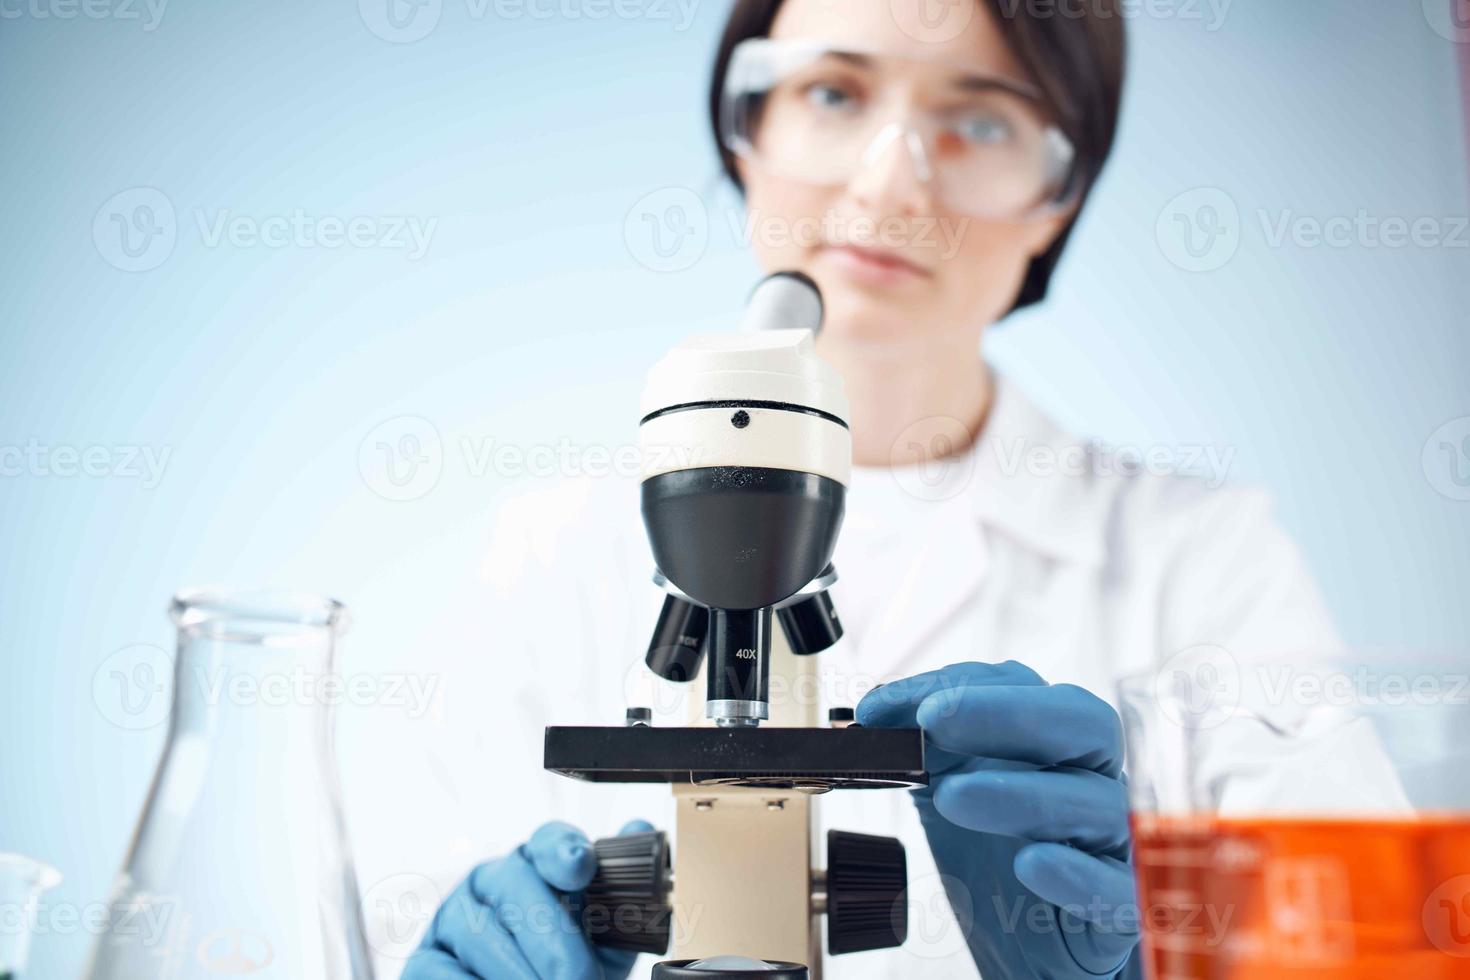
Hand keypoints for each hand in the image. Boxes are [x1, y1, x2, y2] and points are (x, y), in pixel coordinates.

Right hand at [404, 819, 651, 979]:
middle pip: (516, 890)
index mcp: (535, 866)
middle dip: (554, 942)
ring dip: (520, 975)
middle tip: (580, 978)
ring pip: (482, 936)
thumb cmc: (563, 968)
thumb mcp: (601, 937)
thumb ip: (622, 892)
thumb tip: (640, 828)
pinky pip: (445, 972)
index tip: (581, 866)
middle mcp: (490, 882)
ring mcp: (452, 919)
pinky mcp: (425, 960)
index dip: (562, 850)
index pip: (547, 842)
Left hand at [858, 661, 1141, 978]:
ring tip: (953, 797)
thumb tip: (873, 718)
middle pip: (1082, 724)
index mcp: (1054, 741)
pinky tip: (1031, 864)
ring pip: (1097, 802)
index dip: (953, 687)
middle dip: (1006, 712)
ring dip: (1024, 793)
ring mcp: (1114, 842)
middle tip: (933, 719)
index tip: (881, 706)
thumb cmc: (993, 862)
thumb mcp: (949, 795)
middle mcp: (1093, 778)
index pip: (1020, 686)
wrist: (1025, 947)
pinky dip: (1076, 874)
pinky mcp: (1122, 909)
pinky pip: (1117, 888)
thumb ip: (925, 754)